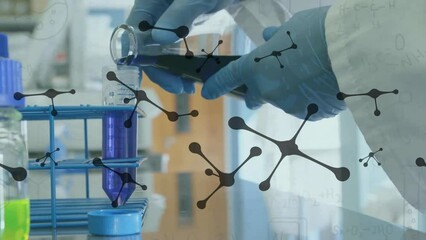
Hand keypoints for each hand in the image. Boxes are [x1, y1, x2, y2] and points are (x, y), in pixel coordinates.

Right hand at [126, 0, 236, 93]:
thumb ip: (179, 13)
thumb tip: (158, 39)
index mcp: (148, 2)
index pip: (134, 36)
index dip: (142, 60)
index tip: (163, 77)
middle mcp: (153, 12)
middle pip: (145, 47)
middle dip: (161, 70)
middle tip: (183, 88)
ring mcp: (166, 18)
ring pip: (159, 50)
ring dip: (171, 69)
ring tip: (189, 85)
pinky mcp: (179, 23)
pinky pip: (173, 46)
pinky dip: (180, 61)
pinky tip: (192, 73)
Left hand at [201, 7, 345, 120]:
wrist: (350, 51)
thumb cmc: (317, 32)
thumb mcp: (292, 28)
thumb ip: (277, 38)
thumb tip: (270, 37)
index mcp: (256, 66)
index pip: (229, 77)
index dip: (217, 85)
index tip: (208, 92)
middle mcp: (267, 90)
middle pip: (255, 98)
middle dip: (257, 95)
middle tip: (269, 86)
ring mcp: (288, 105)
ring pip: (284, 102)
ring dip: (292, 92)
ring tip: (314, 75)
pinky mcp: (309, 115)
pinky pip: (306, 109)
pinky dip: (311, 100)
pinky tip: (326, 86)